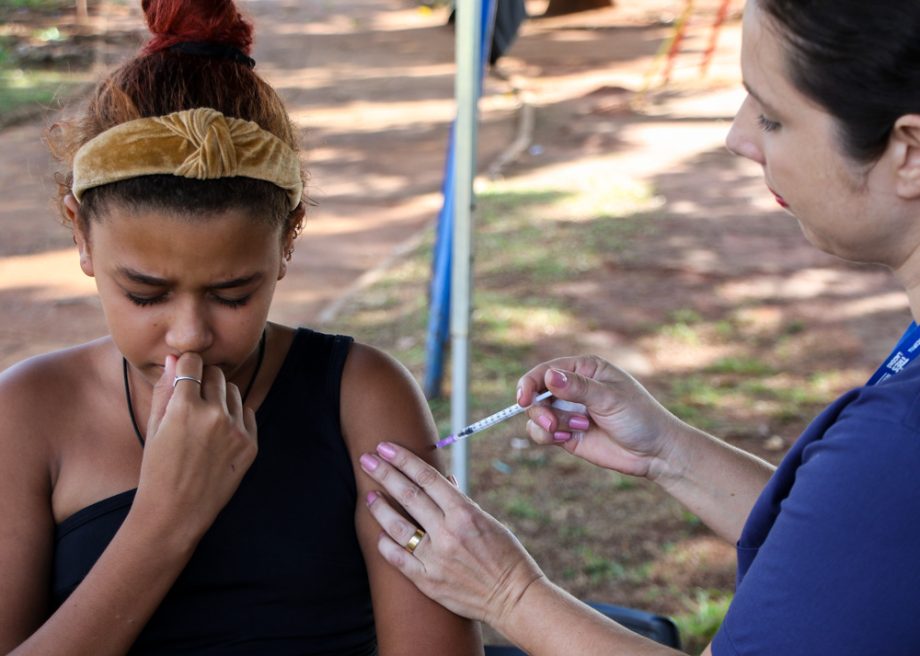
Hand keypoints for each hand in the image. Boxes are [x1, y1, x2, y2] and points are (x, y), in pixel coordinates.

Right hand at [135, 353, 257, 537]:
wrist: (176, 512)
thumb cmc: (157, 469)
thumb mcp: (154, 428)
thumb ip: (165, 389)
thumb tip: (174, 358)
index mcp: (185, 407)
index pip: (192, 363)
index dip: (187, 364)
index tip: (185, 370)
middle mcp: (214, 414)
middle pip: (216, 374)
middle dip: (204, 379)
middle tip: (193, 398)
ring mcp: (235, 430)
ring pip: (233, 391)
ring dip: (221, 396)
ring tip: (204, 419)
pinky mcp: (250, 444)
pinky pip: (247, 413)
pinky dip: (235, 416)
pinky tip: (218, 434)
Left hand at [359, 442, 543, 627]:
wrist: (514, 598)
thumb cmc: (506, 556)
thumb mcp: (488, 521)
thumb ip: (462, 501)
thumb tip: (444, 479)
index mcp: (464, 513)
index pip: (427, 478)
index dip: (404, 460)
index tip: (386, 447)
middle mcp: (447, 533)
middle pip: (408, 496)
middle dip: (384, 474)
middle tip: (366, 459)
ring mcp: (435, 558)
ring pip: (397, 527)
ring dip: (380, 508)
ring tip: (369, 495)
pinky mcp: (428, 582)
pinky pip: (398, 560)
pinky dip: (386, 545)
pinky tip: (380, 535)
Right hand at [517, 355, 684, 479]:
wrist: (655, 452)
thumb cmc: (640, 417)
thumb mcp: (610, 399)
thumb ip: (579, 388)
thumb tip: (550, 376)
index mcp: (585, 369)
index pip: (547, 370)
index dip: (530, 382)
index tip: (523, 399)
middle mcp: (572, 388)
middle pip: (536, 393)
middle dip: (540, 409)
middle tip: (552, 424)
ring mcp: (568, 411)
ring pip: (536, 414)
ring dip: (548, 424)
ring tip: (576, 429)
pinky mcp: (566, 433)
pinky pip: (541, 432)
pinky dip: (547, 437)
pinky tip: (567, 439)